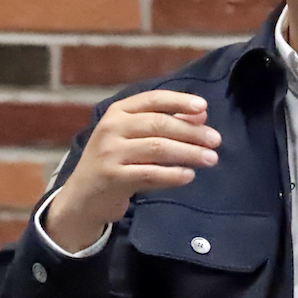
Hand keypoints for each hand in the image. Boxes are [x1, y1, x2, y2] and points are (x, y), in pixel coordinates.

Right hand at [45, 90, 219, 251]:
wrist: (82, 198)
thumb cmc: (115, 162)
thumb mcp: (135, 138)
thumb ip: (167, 123)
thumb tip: (201, 114)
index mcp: (118, 112)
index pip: (153, 99)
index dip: (179, 101)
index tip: (204, 107)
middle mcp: (111, 127)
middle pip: (159, 124)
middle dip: (191, 132)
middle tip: (215, 141)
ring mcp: (109, 152)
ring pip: (157, 148)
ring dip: (188, 153)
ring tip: (210, 159)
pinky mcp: (112, 177)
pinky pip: (149, 174)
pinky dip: (172, 174)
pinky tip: (189, 176)